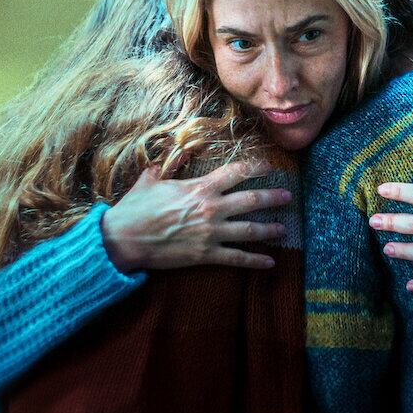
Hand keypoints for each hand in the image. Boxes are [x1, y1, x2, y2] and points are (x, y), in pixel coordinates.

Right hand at [101, 159, 290, 271]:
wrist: (125, 238)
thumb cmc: (136, 208)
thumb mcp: (151, 179)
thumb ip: (169, 164)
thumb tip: (179, 151)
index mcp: (200, 187)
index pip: (236, 172)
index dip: (255, 168)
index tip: (268, 167)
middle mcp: (211, 208)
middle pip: (251, 200)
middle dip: (272, 197)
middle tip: (288, 196)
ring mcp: (211, 233)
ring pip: (249, 230)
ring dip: (270, 229)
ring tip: (283, 228)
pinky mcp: (206, 254)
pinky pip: (237, 258)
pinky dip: (255, 261)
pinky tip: (270, 262)